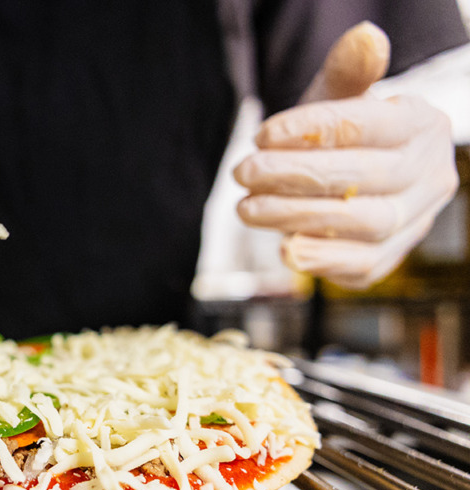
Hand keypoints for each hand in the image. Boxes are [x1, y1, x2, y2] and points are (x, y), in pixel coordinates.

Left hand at [234, 22, 457, 288]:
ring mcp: (416, 222)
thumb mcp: (339, 98)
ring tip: (247, 208)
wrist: (351, 176)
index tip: (262, 134)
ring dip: (299, 217)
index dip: (316, 129)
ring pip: (365, 224)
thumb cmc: (341, 134)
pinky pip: (363, 266)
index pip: (374, 126)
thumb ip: (346, 72)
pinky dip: (323, 259)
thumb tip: (367, 37)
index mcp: (423, 126)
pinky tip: (284, 248)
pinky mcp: (391, 258)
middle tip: (244, 173)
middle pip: (368, 178)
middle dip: (298, 176)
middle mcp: (431, 176)